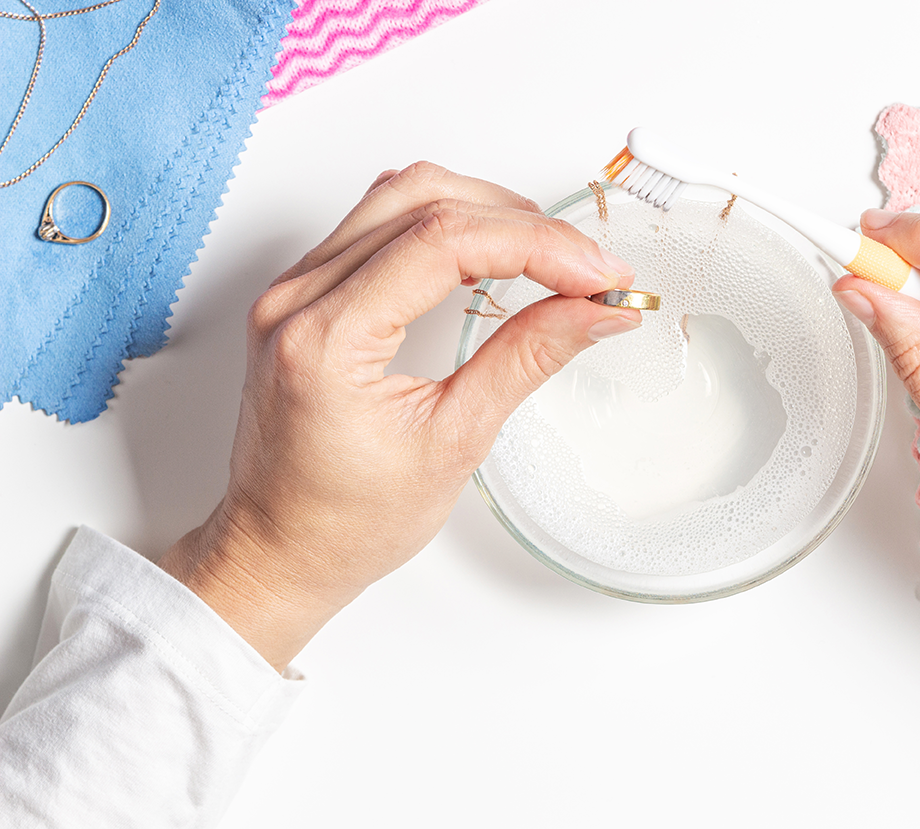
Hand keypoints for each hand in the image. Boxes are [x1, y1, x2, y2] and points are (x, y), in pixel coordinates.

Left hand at [158, 163, 639, 672]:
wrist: (277, 550)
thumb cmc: (346, 522)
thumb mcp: (453, 445)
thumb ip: (525, 361)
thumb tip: (594, 312)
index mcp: (326, 340)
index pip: (444, 243)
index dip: (537, 245)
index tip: (599, 275)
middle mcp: (297, 298)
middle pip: (424, 199)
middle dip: (522, 223)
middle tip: (587, 268)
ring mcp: (294, 288)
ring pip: (401, 194)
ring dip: (486, 210)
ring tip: (549, 255)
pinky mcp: (305, 292)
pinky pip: (379, 221)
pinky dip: (447, 224)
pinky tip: (489, 254)